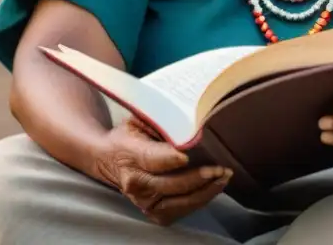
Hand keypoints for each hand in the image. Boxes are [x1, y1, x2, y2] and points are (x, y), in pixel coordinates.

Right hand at [92, 120, 231, 225]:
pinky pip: (180, 210)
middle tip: (220, 168)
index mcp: (129, 155)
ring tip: (223, 178)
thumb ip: (160, 121)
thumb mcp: (138, 120)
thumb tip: (190, 120)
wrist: (109, 159)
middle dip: (198, 178)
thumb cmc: (129, 135)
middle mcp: (135, 183)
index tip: (188, 155)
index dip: (171, 159)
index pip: (153, 159)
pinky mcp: (152, 211)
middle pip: (170, 184)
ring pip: (178, 202)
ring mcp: (143, 201)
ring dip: (205, 192)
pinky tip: (214, 188)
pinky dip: (199, 200)